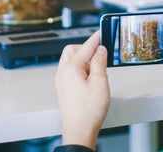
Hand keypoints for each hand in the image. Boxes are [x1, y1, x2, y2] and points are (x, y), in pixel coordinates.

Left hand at [55, 31, 109, 149]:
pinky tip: (90, 80)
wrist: (79, 130)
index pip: (85, 47)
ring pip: (70, 61)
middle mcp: (62, 72)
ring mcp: (61, 80)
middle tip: (99, 54)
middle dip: (86, 49)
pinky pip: (70, 71)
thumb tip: (100, 50)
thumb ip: (100, 62)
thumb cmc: (88, 111)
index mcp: (71, 68)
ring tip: (97, 71)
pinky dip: (80, 70)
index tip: (101, 32)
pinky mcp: (63, 88)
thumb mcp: (100, 82)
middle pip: (72, 50)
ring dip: (83, 60)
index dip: (95, 38)